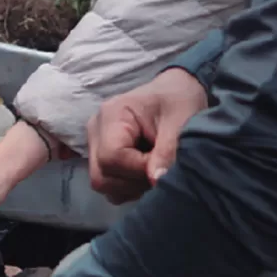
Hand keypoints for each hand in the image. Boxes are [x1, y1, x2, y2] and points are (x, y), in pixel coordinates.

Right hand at [86, 68, 208, 204]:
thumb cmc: (178, 100)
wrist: (175, 89)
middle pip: (101, 175)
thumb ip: (167, 152)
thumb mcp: (181, 122)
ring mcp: (95, 144)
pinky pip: (107, 182)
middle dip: (133, 182)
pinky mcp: (100, 155)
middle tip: (160, 172)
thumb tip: (156, 181)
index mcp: (112, 116)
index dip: (138, 170)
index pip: (111, 157)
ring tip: (154, 171)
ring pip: (102, 183)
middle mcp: (95, 131)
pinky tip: (145, 172)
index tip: (163, 165)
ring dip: (131, 186)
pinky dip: (127, 186)